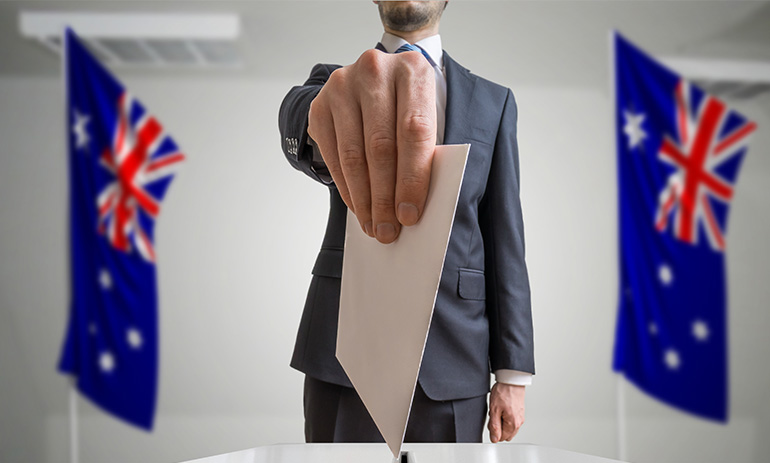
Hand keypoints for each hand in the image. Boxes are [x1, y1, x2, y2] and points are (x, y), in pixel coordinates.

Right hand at [307, 48, 436, 243]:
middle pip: (380, 146)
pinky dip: (346, 186)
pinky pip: (332, 155)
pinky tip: (358, 206)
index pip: (413, 131)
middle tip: (388, 230)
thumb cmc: (411, 105)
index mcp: (413, 70)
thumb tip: (413, 206)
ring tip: (373, 224)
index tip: (409, 214)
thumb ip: (427, 150)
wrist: (380, 76)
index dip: (412, 177)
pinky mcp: (320, 104)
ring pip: (353, 154)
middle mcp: (374, 70)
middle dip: (384, 196)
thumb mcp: (429, 115)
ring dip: (363, 198)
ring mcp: (343, 85)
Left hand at [488, 383, 524, 442]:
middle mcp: (519, 422)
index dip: (493, 430)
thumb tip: (494, 439)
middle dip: (498, 427)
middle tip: (494, 414)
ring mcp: (520, 417)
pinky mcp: (520, 412)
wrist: (511, 380)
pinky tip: (502, 407)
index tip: (491, 420)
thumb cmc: (504, 392)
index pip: (501, 438)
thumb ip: (494, 426)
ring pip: (508, 427)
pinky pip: (511, 420)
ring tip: (498, 409)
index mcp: (513, 424)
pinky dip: (505, 417)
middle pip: (506, 434)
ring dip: (502, 421)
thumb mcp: (494, 410)